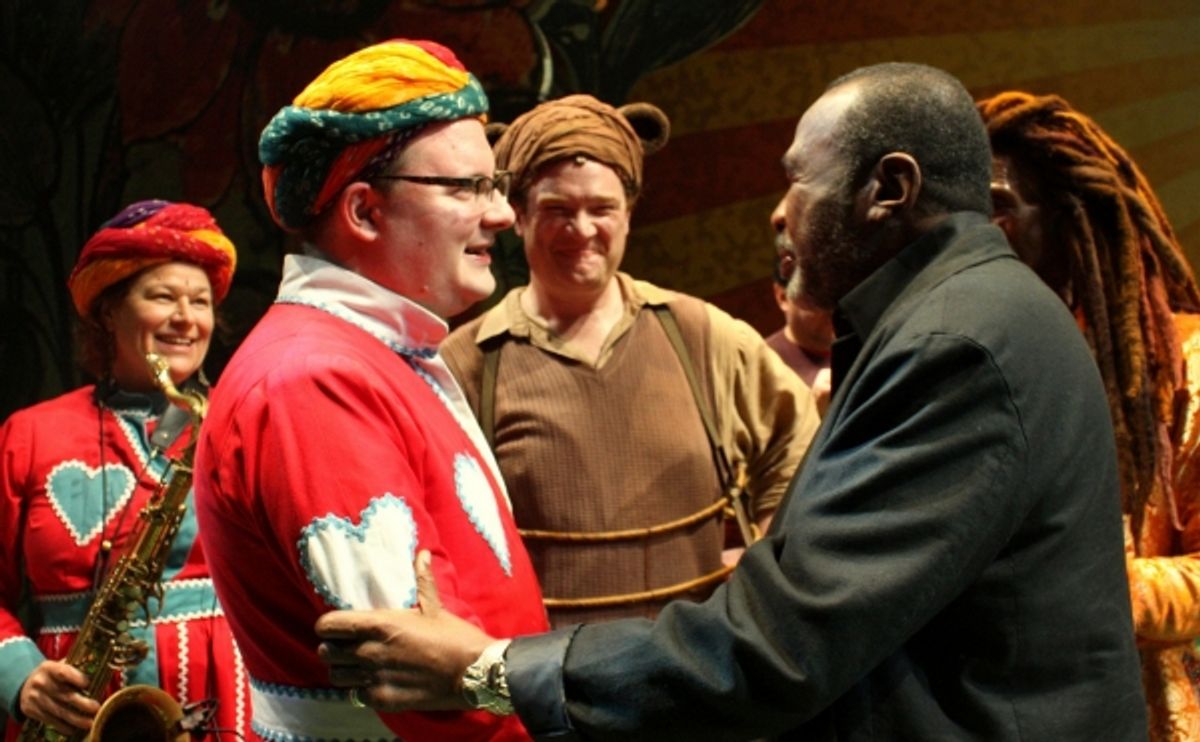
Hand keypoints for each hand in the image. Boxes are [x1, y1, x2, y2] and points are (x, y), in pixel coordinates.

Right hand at [19, 660, 99, 732]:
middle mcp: (40, 682)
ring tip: (90, 723)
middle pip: (64, 695)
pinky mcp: (31, 710)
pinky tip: (74, 729)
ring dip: (76, 719)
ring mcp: (34, 697)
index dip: (76, 678)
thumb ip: (75, 669)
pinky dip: (63, 726)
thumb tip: (98, 676)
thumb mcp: (59, 666)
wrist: (26, 685)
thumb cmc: (52, 675)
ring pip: (59, 711)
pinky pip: (50, 720)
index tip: (88, 684)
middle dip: (83, 704)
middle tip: (96, 709)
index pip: (63, 672)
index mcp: (49, 668)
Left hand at [315, 550, 495, 711]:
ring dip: (344, 670)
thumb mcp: (435, 607)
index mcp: (379, 625)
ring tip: (358, 666)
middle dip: (334, 648)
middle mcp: (370, 652)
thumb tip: (422, 553)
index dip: (328, 626)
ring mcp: (374, 678)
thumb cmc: (454, 637)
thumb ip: (422, 580)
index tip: (337, 627)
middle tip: (347, 647)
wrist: (473, 673)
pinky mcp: (382, 699)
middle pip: (326, 653)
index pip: (328, 626)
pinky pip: (355, 695)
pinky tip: (374, 681)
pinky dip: (360, 689)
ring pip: (336, 676)